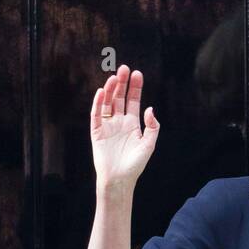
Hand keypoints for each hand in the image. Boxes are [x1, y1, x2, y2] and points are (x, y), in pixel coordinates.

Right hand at [91, 63, 158, 190]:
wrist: (119, 179)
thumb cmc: (135, 165)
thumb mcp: (149, 145)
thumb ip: (152, 127)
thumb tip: (150, 109)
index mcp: (132, 124)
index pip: (133, 101)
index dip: (135, 88)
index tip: (137, 74)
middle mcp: (119, 122)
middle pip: (119, 98)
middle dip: (122, 83)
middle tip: (124, 69)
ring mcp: (107, 125)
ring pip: (107, 103)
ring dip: (110, 90)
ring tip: (114, 78)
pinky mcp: (96, 131)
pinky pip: (96, 114)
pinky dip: (98, 103)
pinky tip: (102, 92)